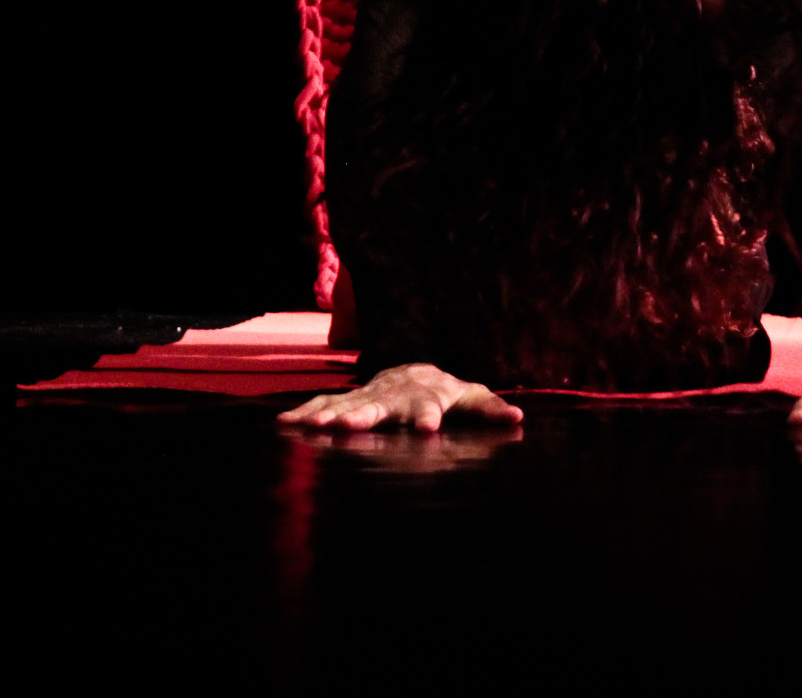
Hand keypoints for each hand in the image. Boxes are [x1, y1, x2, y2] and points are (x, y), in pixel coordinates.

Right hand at [278, 363, 525, 432]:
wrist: (414, 371)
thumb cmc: (447, 392)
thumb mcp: (471, 398)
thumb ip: (491, 409)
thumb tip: (519, 416)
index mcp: (426, 397)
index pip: (429, 408)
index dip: (428, 417)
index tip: (427, 431)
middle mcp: (394, 396)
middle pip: (379, 406)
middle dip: (364, 415)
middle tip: (347, 427)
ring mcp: (368, 396)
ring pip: (346, 404)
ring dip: (328, 415)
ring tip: (312, 427)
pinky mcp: (348, 400)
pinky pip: (324, 405)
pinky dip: (304, 413)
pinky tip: (282, 424)